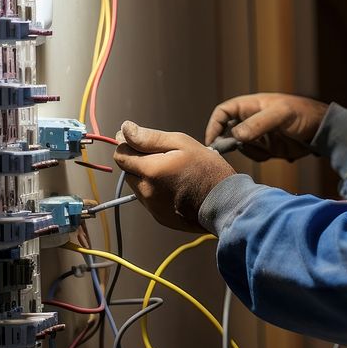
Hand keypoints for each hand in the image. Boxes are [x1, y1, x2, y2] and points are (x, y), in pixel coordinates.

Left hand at [113, 121, 235, 232]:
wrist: (225, 203)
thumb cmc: (208, 169)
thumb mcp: (183, 144)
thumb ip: (150, 138)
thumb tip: (124, 130)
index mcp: (150, 171)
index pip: (120, 155)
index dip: (128, 145)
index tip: (140, 140)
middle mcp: (146, 191)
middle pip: (127, 170)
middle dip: (139, 161)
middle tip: (164, 157)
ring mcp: (152, 207)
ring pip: (137, 185)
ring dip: (147, 176)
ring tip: (172, 172)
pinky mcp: (159, 217)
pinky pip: (148, 199)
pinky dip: (156, 190)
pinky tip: (175, 186)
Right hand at [204, 93, 328, 161]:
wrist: (324, 130)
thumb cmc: (303, 113)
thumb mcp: (280, 115)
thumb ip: (257, 124)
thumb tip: (235, 136)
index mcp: (250, 106)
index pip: (223, 113)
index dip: (214, 125)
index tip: (213, 142)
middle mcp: (251, 120)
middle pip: (227, 132)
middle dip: (229, 143)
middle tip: (232, 154)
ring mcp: (259, 134)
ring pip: (240, 147)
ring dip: (250, 151)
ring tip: (268, 147)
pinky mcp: (268, 147)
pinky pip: (255, 155)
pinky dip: (261, 157)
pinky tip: (276, 152)